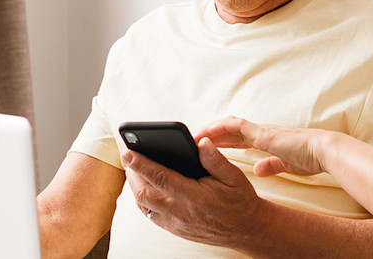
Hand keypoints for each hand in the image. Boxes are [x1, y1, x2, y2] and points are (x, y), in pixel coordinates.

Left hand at [121, 137, 265, 246]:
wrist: (245, 230)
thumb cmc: (239, 200)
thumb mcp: (234, 177)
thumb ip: (216, 160)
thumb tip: (201, 142)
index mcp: (195, 197)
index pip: (161, 178)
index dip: (142, 164)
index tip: (127, 152)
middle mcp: (181, 212)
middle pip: (145, 193)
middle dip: (132, 175)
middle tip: (127, 156)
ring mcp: (176, 224)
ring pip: (144, 206)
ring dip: (135, 187)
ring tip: (133, 169)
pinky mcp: (175, 230)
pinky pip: (151, 215)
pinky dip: (143, 200)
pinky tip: (144, 186)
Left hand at [197, 116, 333, 177]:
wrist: (323, 152)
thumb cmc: (310, 158)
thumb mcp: (286, 165)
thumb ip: (271, 165)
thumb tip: (257, 169)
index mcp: (266, 140)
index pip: (238, 139)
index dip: (221, 142)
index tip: (206, 148)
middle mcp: (261, 133)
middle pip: (229, 131)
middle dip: (210, 136)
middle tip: (192, 142)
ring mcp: (261, 131)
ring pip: (228, 125)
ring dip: (210, 130)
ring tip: (194, 136)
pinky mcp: (263, 132)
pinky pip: (236, 126)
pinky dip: (220, 127)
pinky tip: (208, 131)